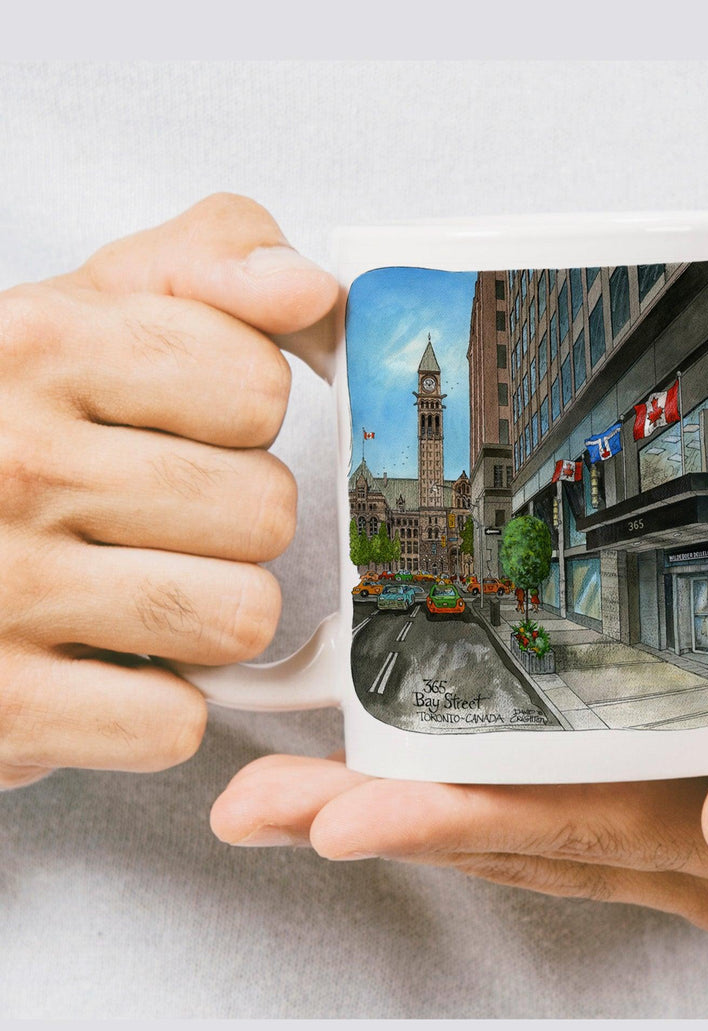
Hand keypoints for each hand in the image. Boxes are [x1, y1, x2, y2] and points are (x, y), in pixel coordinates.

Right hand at [0, 194, 337, 789]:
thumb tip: (313, 291)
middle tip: (150, 521)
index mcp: (41, 345)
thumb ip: (212, 267)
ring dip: (208, 617)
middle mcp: (11, 461)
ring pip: (241, 617)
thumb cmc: (15, 426)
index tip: (184, 427)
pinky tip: (102, 667)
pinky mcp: (2, 710)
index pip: (259, 388)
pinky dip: (157, 706)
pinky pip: (177, 722)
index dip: (242, 417)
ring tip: (132, 592)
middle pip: (267, 510)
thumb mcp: (92, 311)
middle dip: (232, 524)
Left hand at [211, 553, 707, 930]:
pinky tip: (407, 771)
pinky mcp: (694, 778)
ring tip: (291, 798)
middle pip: (525, 836)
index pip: (586, 830)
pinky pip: (564, 793)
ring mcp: (696, 820)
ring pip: (528, 823)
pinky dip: (476, 784)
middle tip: (261, 809)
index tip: (346, 811)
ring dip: (407, 806)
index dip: (462, 821)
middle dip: (387, 822)